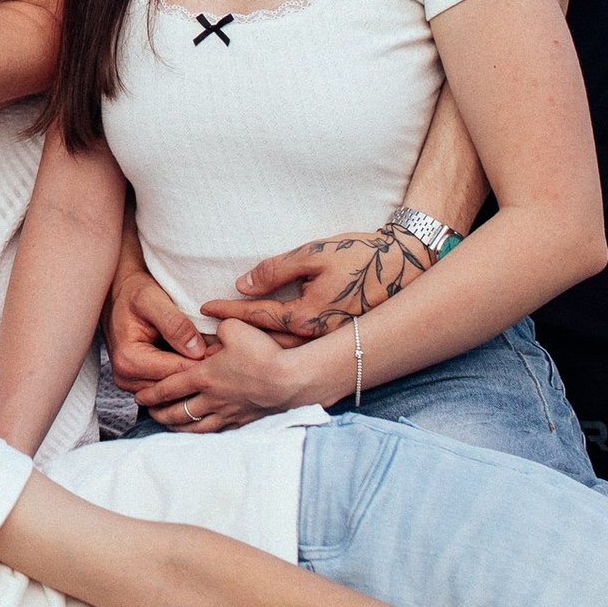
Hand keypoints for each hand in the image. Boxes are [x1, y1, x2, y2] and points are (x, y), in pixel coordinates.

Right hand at [107, 244, 213, 396]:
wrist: (119, 293)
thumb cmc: (133, 292)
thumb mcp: (151, 299)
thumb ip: (174, 324)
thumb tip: (197, 351)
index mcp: (129, 359)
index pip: (177, 372)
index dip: (204, 364)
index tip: (225, 353)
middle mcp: (126, 377)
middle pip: (175, 388)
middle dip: (201, 375)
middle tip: (227, 359)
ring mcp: (132, 384)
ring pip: (174, 393)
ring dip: (193, 380)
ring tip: (216, 362)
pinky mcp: (139, 383)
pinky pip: (168, 390)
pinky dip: (184, 380)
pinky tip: (200, 366)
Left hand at [134, 315, 304, 428]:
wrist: (292, 381)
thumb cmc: (262, 352)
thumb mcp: (234, 327)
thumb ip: (217, 325)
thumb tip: (212, 324)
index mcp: (204, 376)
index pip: (169, 387)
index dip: (152, 393)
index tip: (139, 396)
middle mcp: (212, 399)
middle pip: (178, 411)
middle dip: (161, 412)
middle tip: (149, 412)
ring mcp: (229, 413)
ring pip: (196, 426)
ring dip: (179, 426)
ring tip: (168, 425)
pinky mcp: (246, 421)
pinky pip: (219, 431)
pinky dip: (205, 433)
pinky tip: (203, 432)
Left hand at [202, 228, 432, 343]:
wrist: (405, 266)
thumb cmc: (359, 255)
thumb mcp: (314, 254)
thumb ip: (275, 270)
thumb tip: (242, 284)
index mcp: (308, 316)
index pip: (257, 315)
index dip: (229, 309)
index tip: (204, 306)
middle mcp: (317, 337)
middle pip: (265, 343)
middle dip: (234, 342)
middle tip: (202, 343)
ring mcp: (329, 342)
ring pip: (281, 351)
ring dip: (251, 351)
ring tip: (223, 351)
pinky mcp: (338, 339)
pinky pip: (299, 349)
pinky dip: (275, 349)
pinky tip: (259, 348)